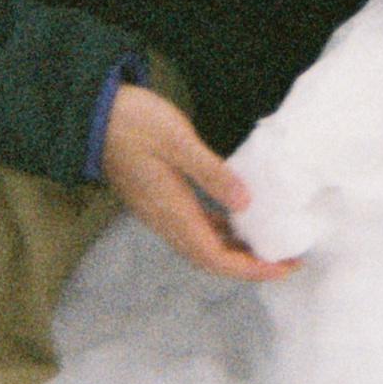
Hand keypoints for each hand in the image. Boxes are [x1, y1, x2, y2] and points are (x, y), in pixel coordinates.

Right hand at [100, 82, 295, 282]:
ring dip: (235, 253)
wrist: (96, 115)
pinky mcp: (160, 201)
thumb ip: (211, 172)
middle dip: (249, 267)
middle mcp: (165, 220)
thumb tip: (245, 203)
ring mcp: (161, 212)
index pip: (215, 256)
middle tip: (286, 262)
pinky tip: (237, 221)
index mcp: (172, 211)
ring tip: (268, 246)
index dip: (250, 268)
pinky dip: (220, 233)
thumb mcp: (178, 140)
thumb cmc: (135, 122)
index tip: (283, 267)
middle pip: (210, 260)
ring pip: (202, 247)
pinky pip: (194, 229)